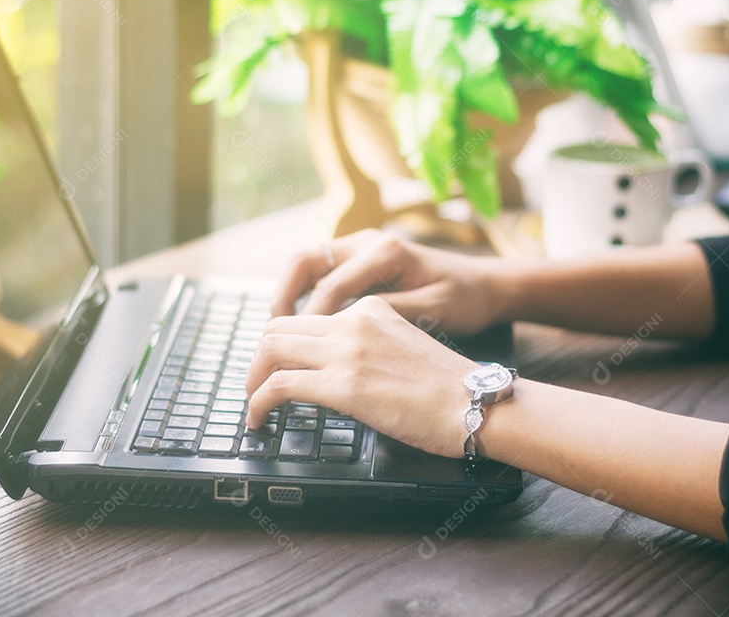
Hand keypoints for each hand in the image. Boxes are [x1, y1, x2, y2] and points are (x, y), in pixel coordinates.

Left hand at [246, 295, 477, 457]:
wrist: (476, 403)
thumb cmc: (450, 388)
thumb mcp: (404, 347)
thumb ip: (370, 346)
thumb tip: (340, 371)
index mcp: (370, 309)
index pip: (309, 317)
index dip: (286, 344)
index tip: (278, 367)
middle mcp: (353, 321)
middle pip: (279, 327)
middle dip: (258, 359)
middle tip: (256, 385)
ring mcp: (346, 351)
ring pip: (270, 350)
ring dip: (251, 380)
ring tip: (253, 405)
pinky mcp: (343, 385)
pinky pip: (279, 386)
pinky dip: (258, 403)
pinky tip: (259, 419)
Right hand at [272, 229, 502, 335]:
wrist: (488, 286)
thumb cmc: (466, 302)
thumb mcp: (433, 313)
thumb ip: (386, 320)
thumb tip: (340, 335)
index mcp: (384, 253)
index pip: (327, 289)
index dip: (308, 326)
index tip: (292, 359)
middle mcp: (368, 242)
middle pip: (304, 264)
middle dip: (282, 304)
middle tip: (268, 345)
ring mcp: (362, 247)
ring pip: (307, 265)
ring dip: (288, 298)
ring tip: (277, 339)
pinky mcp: (362, 260)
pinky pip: (321, 273)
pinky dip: (305, 297)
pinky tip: (304, 330)